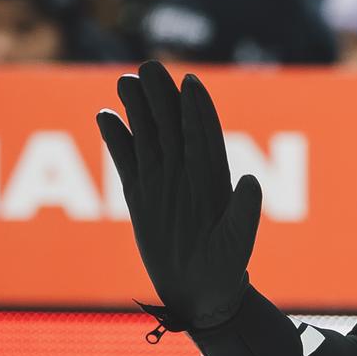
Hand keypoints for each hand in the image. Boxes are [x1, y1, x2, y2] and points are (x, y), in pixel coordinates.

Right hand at [96, 62, 262, 329]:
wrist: (200, 288)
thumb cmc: (226, 265)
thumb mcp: (238, 240)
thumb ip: (245, 211)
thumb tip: (251, 181)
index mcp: (213, 176)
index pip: (204, 133)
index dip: (198, 108)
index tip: (190, 82)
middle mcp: (187, 171)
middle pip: (173, 125)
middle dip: (163, 97)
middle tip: (148, 67)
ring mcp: (162, 180)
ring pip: (148, 136)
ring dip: (137, 109)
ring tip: (125, 81)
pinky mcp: (139, 193)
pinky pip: (126, 160)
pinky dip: (117, 139)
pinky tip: (105, 116)